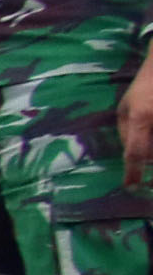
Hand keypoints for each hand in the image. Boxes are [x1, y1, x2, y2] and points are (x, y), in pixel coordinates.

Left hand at [121, 55, 152, 190]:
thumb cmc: (144, 87)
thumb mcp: (125, 108)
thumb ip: (126, 134)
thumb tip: (131, 159)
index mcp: (141, 117)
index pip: (136, 152)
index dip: (133, 173)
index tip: (131, 187)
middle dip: (151, 166)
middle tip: (147, 180)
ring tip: (148, 148)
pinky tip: (149, 137)